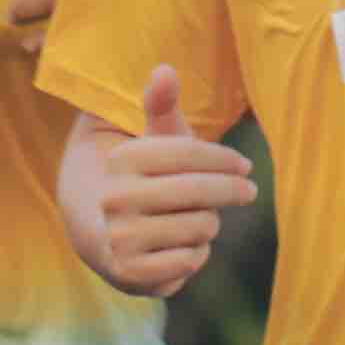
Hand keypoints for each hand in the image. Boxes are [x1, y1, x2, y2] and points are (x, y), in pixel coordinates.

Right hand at [92, 66, 253, 297]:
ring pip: (202, 227)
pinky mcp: (129, 274)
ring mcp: (120, 238)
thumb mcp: (151, 141)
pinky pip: (191, 261)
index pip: (189, 153)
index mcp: (120, 161)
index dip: (225, 159)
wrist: (97, 232)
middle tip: (247, 190)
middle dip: (232, 190)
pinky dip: (195, 254)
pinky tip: (181, 246)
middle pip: (200, 192)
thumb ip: (160, 105)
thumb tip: (165, 69)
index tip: (245, 165)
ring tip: (194, 220)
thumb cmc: (142, 179)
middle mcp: (115, 199)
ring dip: (208, 224)